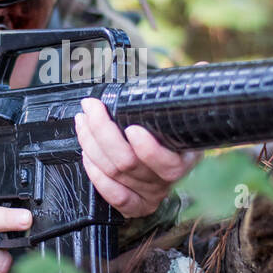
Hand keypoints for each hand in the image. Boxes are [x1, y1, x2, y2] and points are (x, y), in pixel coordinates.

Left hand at [74, 97, 199, 218]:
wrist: (176, 162)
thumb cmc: (174, 132)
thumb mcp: (180, 116)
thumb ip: (175, 100)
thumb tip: (189, 67)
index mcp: (184, 159)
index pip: (167, 164)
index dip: (148, 150)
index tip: (132, 128)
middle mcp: (166, 181)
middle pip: (128, 163)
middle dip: (103, 131)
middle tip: (92, 107)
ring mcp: (149, 195)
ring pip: (113, 173)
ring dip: (91, 143)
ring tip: (83, 120)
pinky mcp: (135, 205)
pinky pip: (112, 195)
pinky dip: (94, 173)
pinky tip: (86, 153)